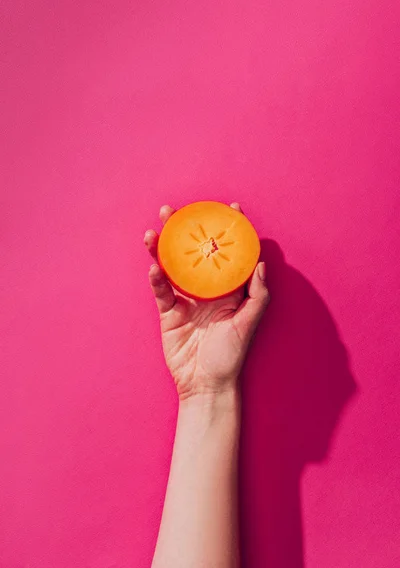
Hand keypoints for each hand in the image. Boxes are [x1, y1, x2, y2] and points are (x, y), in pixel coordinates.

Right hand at [144, 203, 269, 399]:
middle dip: (184, 231)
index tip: (229, 209)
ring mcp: (185, 299)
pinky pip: (162, 291)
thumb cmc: (231, 356)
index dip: (229, 231)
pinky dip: (157, 279)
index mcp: (228, 289)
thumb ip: (258, 295)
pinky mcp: (169, 312)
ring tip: (155, 231)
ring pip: (172, 267)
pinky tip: (153, 267)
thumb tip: (261, 263)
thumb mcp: (248, 324)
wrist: (206, 384)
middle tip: (175, 211)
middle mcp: (206, 289)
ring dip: (162, 248)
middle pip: (194, 253)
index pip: (228, 253)